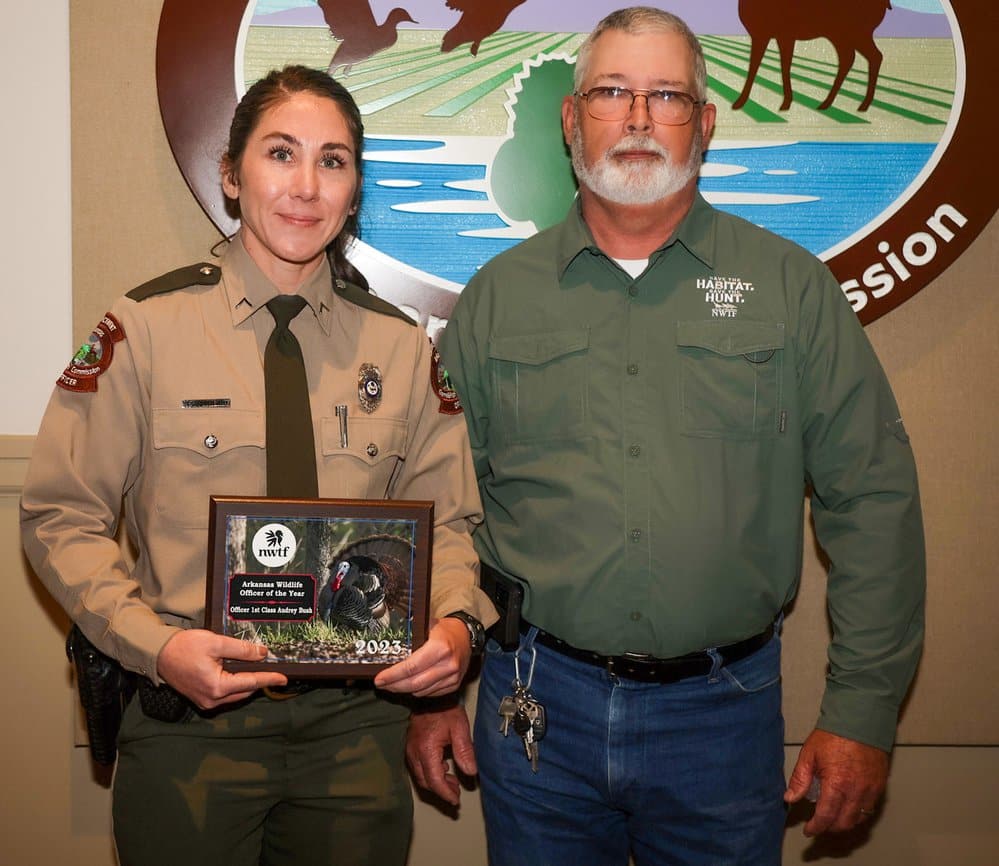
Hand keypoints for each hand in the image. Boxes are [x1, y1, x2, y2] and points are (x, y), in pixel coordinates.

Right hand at [156, 629, 287, 709]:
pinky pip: (224, 695)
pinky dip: (234, 685)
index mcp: (217, 687)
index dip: (269, 679)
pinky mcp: (200, 698)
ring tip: (258, 670)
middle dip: (259, 681)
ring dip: (247, 684)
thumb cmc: (184, 647)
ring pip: (235, 695)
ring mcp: (205, 701)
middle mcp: (212, 699)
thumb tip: (262, 655)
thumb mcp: (216, 643)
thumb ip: (241, 650)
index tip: (284, 679)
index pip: (251, 682)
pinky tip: (239, 674)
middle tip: (273, 670)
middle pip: (245, 691)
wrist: (158, 654)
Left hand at [374, 617, 470, 696]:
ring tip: (393, 684)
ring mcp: (453, 677)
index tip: (379, 679)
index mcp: (440, 648)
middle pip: (414, 683)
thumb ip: (411, 637)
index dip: (392, 675)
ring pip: (421, 691)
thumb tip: (388, 646)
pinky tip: (410, 685)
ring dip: (405, 690)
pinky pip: (431, 693)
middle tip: (381, 684)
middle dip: (394, 686)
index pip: (411, 667)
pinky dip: (418, 691)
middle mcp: (448, 664)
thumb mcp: (428, 626)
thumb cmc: (444, 630)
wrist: (466, 635)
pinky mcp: (454, 685)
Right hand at [406, 701, 475, 805]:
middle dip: (441, 790)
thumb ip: (465, 751)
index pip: (434, 780)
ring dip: (435, 783)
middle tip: (456, 792)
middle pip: (425, 782)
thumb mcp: (460, 728)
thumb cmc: (445, 709)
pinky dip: (430, 774)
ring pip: (420, 777)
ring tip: (452, 783)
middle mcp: (414, 753)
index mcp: (426, 749)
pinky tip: (442, 769)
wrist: (430, 697)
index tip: (455, 800)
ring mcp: (409, 751)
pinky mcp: (410, 748)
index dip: (445, 793)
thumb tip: (471, 772)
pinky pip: (418, 768)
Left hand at [785, 728, 888, 835]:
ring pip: (859, 819)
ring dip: (845, 823)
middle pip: (844, 823)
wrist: (860, 720)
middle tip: (819, 824)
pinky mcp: (880, 786)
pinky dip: (858, 814)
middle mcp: (856, 792)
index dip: (816, 827)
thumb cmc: (833, 735)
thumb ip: (800, 779)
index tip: (809, 830)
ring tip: (832, 818)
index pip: (826, 817)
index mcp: (837, 784)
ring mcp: (871, 790)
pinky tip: (848, 808)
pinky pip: (870, 809)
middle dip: (830, 828)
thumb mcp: (809, 754)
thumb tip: (789, 798)